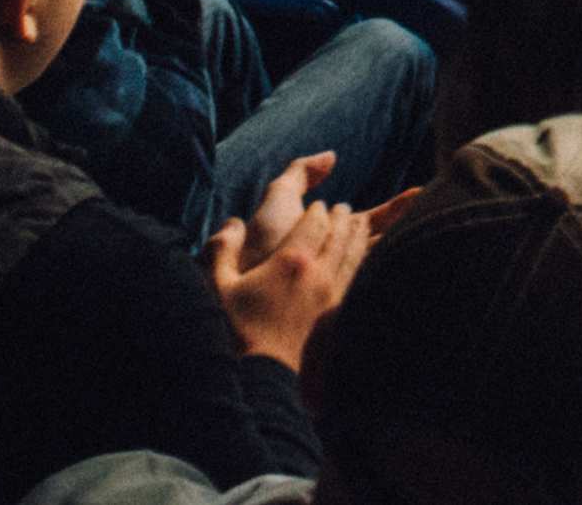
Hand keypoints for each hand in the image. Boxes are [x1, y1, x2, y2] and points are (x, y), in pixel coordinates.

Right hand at [206, 174, 369, 370]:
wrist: (262, 378)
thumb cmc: (236, 333)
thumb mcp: (219, 288)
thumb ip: (222, 250)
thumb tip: (232, 222)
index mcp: (291, 260)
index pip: (315, 222)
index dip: (318, 210)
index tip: (318, 204)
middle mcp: (318, 273)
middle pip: (339, 234)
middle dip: (342, 218)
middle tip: (343, 209)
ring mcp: (331, 295)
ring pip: (352, 254)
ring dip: (357, 235)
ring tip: (360, 224)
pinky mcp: (337, 315)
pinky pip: (356, 278)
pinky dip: (362, 260)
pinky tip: (362, 260)